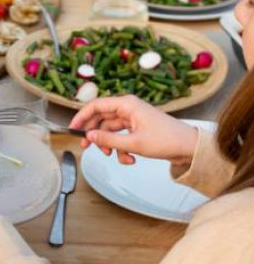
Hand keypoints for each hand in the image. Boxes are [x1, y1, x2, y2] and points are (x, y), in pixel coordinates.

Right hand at [69, 95, 197, 164]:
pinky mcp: (137, 128)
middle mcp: (128, 108)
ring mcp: (132, 118)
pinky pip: (120, 137)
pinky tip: (128, 159)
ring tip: (113, 156)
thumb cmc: (167, 140)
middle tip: (87, 147)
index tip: (72, 129)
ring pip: (109, 130)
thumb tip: (89, 137)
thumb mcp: (134, 143)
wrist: (189, 148)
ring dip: (109, 145)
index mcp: (126, 104)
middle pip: (100, 119)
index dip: (81, 117)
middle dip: (95, 135)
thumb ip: (108, 140)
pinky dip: (120, 149)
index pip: (95, 106)